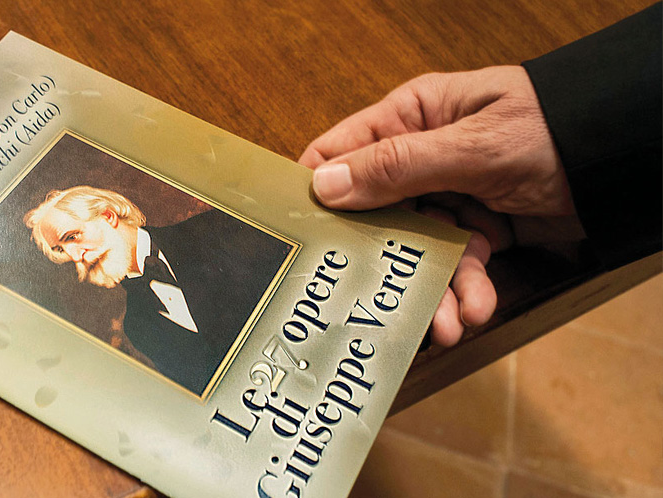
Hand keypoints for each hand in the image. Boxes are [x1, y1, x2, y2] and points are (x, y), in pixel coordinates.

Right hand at [299, 66, 579, 346]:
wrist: (624, 159)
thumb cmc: (550, 130)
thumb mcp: (472, 148)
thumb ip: (397, 168)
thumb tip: (323, 186)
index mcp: (410, 119)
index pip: (341, 154)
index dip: (317, 194)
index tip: (302, 241)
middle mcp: (421, 157)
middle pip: (378, 214)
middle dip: (382, 261)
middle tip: (377, 303)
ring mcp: (450, 195)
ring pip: (418, 247)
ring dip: (432, 288)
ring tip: (447, 325)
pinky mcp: (478, 227)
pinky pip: (458, 262)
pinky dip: (467, 287)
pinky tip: (477, 308)